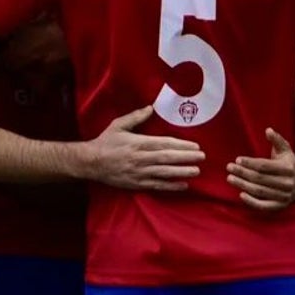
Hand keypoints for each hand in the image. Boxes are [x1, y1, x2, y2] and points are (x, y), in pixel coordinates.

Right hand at [88, 105, 205, 191]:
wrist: (91, 163)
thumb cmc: (106, 142)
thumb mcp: (119, 125)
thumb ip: (136, 117)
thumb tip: (151, 107)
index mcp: (139, 143)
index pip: (164, 144)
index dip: (181, 145)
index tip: (195, 146)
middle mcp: (141, 158)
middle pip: (168, 158)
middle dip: (186, 158)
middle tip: (202, 157)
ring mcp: (139, 172)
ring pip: (165, 173)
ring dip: (182, 172)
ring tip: (197, 171)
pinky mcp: (137, 184)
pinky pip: (157, 186)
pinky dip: (171, 186)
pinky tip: (183, 186)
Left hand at [227, 128, 294, 211]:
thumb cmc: (288, 163)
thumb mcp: (286, 149)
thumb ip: (277, 140)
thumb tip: (268, 130)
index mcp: (288, 168)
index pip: (265, 166)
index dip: (250, 163)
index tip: (237, 159)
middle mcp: (287, 183)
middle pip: (260, 178)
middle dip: (242, 173)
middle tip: (229, 167)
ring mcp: (284, 196)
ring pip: (259, 191)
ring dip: (243, 185)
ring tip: (230, 178)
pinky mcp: (280, 206)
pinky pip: (264, 206)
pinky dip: (252, 202)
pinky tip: (240, 194)